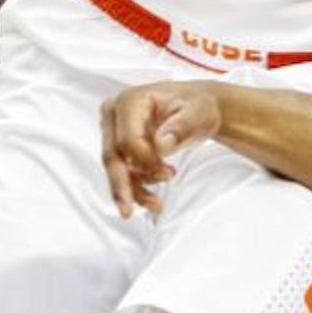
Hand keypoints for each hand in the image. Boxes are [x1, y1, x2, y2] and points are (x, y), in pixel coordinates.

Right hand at [100, 82, 223, 217]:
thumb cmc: (196, 106)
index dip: (145, 162)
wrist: (196, 108)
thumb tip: (161, 144)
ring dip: (133, 191)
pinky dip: (136, 188)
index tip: (170, 173)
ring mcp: (113, 131)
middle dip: (123, 186)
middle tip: (128, 212)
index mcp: (131, 100)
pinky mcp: (118, 146)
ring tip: (157, 205)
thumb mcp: (199, 113)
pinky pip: (122, 172)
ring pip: (116, 168)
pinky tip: (152, 200)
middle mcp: (114, 114)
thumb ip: (181, 127)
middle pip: (112, 156)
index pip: (127, 139)